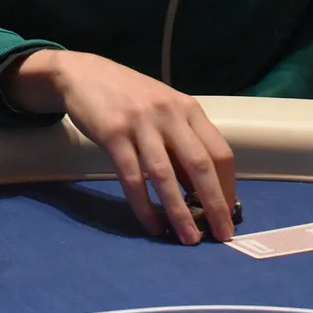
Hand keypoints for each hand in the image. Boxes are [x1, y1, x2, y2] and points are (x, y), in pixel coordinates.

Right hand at [2, 50, 236, 244]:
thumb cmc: (130, 96)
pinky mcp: (113, 135)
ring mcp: (141, 124)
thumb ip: (182, 144)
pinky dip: (144, 206)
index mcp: (188, 108)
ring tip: (188, 239)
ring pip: (165, 176)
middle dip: (214, 203)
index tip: (228, 213)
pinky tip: (151, 225)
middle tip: (222, 234)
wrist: (84, 73)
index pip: (220, 151)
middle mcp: (169, 114)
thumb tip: (199, 190)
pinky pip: (132, 178)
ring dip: (179, 212)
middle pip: (200, 165)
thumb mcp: (164, 112)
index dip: (227, 186)